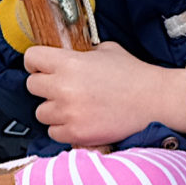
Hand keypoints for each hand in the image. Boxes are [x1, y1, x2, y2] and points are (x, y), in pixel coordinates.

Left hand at [23, 40, 185, 145]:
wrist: (154, 101)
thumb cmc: (134, 75)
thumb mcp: (106, 51)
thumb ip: (81, 54)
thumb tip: (67, 59)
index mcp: (69, 62)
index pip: (31, 58)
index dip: (35, 62)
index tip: (40, 67)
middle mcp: (64, 87)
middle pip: (32, 86)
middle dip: (45, 87)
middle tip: (61, 88)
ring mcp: (68, 112)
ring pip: (41, 113)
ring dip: (54, 110)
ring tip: (74, 107)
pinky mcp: (76, 133)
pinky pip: (54, 132)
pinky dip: (64, 128)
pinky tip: (80, 120)